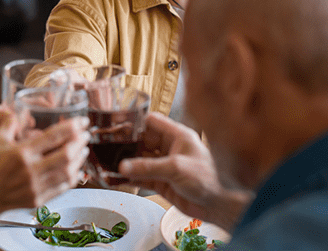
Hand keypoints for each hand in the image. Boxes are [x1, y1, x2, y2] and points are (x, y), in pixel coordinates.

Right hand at [0, 114, 90, 213]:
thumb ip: (8, 125)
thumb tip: (17, 112)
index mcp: (21, 153)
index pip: (53, 137)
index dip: (72, 127)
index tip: (82, 121)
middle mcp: (30, 170)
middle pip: (65, 155)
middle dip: (79, 143)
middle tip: (86, 135)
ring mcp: (36, 187)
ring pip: (67, 172)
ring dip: (79, 160)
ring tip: (84, 150)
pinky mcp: (38, 200)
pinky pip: (62, 188)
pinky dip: (73, 178)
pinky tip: (77, 169)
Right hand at [119, 113, 250, 228]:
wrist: (220, 205)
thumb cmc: (210, 179)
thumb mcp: (176, 168)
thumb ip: (148, 167)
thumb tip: (124, 166)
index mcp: (178, 136)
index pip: (152, 122)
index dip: (135, 122)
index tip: (117, 125)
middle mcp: (170, 148)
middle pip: (142, 141)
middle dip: (126, 145)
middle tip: (107, 146)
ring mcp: (165, 166)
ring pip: (140, 161)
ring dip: (126, 163)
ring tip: (107, 162)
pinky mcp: (162, 182)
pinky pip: (142, 177)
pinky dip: (130, 178)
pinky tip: (117, 178)